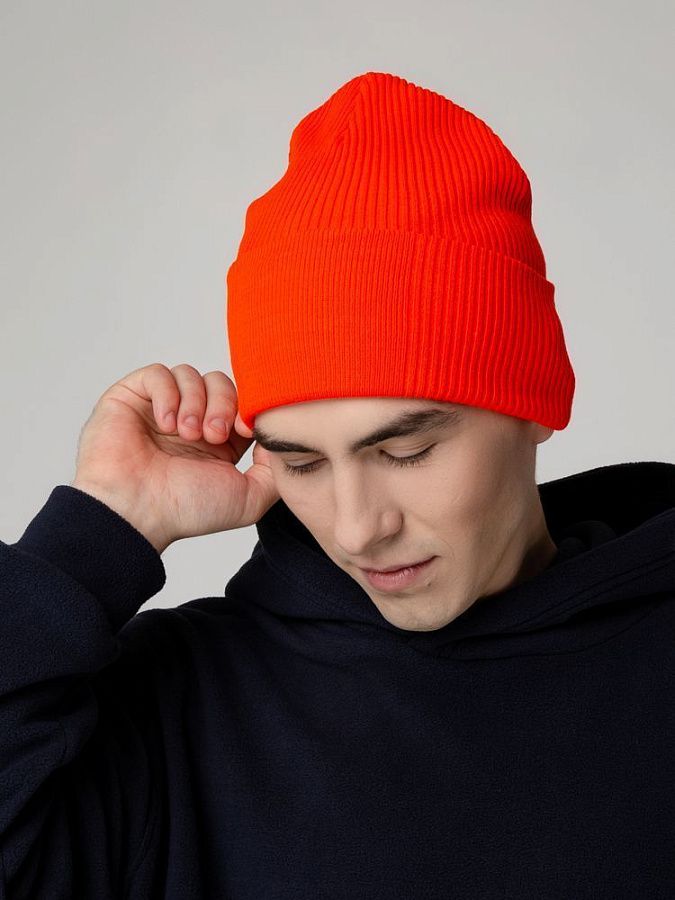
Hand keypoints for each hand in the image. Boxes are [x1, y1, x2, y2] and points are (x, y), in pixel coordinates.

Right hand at [70, 363, 280, 552]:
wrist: (136, 513)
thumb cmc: (185, 510)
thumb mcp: (250, 498)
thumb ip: (275, 470)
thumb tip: (279, 439)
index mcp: (218, 443)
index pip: (242, 402)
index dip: (249, 408)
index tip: (246, 429)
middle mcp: (190, 422)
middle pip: (221, 383)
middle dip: (223, 404)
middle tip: (213, 435)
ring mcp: (161, 409)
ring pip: (191, 375)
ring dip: (195, 402)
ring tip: (186, 434)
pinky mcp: (132, 398)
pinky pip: (158, 373)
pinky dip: (167, 394)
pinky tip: (166, 423)